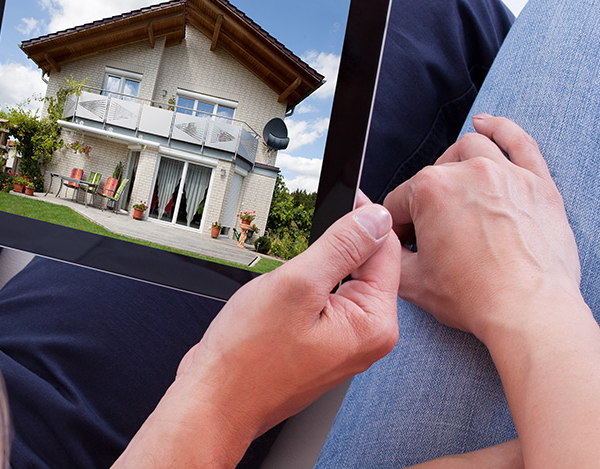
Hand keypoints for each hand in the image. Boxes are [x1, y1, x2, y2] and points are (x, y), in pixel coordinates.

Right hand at [115, 198, 400, 467]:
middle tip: (295, 252)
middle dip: (332, 248)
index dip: (360, 217)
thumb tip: (374, 217)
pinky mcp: (320, 345)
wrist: (215, 400)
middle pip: (364, 266)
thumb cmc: (248, 358)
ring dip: (311, 271)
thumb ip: (341, 246)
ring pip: (339, 282)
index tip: (335, 199)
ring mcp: (343, 343)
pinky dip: (301, 291)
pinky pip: (321, 302)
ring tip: (280, 286)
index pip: (384, 249)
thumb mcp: (296, 285)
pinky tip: (276, 302)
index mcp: (374, 322)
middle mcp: (367, 336)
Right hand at [386, 114, 581, 339]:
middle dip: (427, 201)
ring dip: (456, 165)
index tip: (406, 244)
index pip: (398, 201)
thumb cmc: (477, 296)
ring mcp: (507, 173)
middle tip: (434, 232)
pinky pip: (520, 142)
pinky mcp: (538, 183)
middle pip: (434, 175)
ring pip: (472, 149)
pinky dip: (502, 128)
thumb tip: (382, 243)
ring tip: (454, 188)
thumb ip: (387, 253)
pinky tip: (487, 124)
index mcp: (430, 190)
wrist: (529, 311)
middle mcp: (468, 172)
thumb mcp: (412, 281)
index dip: (397, 226)